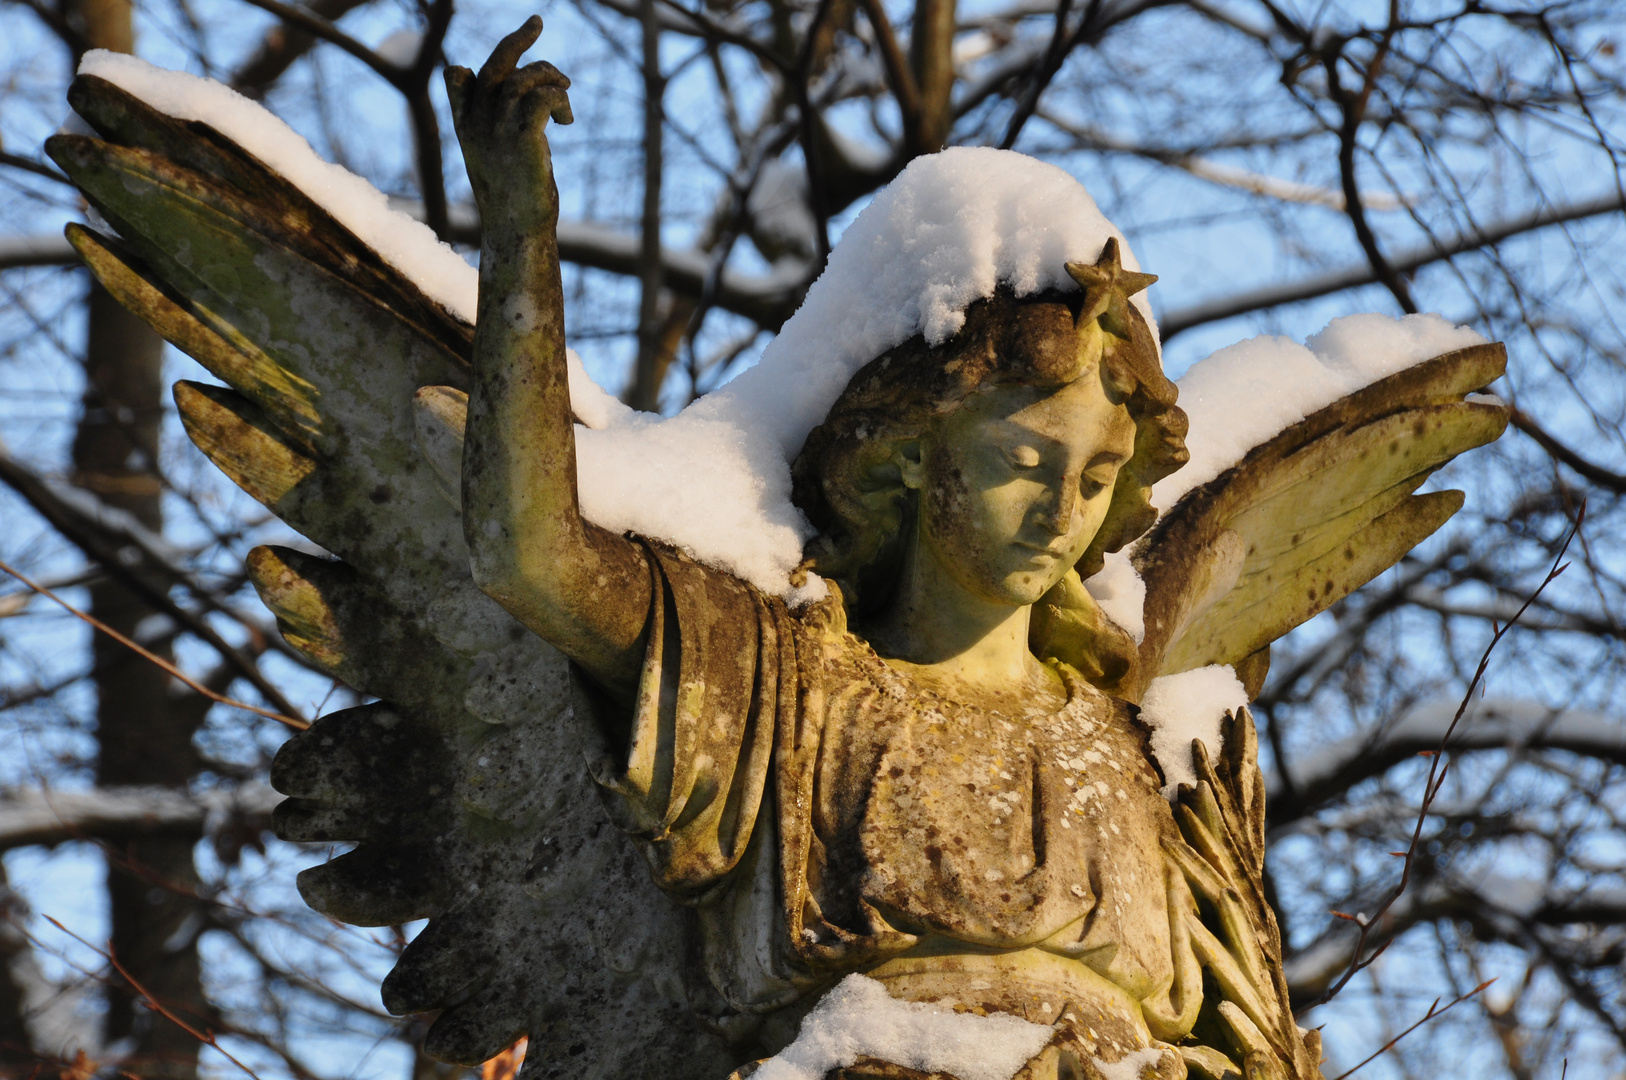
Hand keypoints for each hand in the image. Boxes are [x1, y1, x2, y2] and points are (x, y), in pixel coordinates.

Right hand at [445, 17, 573, 217]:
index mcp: (467, 129)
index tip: (501, 63)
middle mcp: (478, 125)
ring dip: (550, 75)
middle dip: (517, 39)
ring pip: (522, 78)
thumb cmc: (514, 203)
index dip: (476, 65)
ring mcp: (498, 131)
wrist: (517, 233)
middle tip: (538, 21)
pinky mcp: (523, 139)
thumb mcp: (500, 162)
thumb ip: (502, 131)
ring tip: (566, 89)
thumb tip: (528, 109)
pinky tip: (566, 121)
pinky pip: (542, 97)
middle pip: (494, 66)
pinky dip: (559, 99)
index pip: (458, 80)